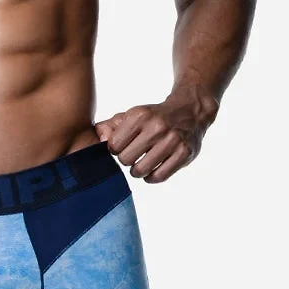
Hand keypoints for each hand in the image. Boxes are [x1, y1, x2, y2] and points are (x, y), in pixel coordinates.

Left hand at [94, 93, 217, 182]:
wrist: (190, 111)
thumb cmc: (154, 117)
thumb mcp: (131, 115)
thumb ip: (109, 126)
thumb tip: (99, 138)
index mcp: (140, 115)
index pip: (114, 145)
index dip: (115, 149)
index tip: (122, 146)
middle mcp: (157, 127)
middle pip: (125, 159)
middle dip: (126, 160)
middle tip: (133, 155)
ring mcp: (172, 140)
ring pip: (141, 170)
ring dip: (137, 171)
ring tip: (141, 164)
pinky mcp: (185, 153)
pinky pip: (159, 176)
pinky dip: (151, 177)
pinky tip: (152, 170)